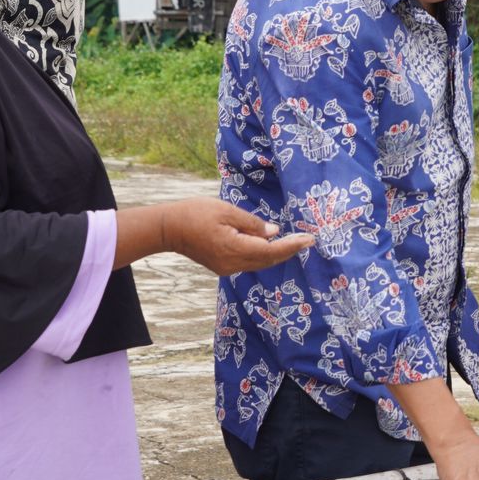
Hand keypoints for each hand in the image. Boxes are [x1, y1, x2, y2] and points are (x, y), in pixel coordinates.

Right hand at [159, 198, 311, 272]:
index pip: (271, 250)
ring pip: (259, 263)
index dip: (292, 245)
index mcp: (235, 248)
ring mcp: (227, 268)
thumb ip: (252, 223)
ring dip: (276, 254)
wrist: (168, 229)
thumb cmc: (195, 213)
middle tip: (307, 241)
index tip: (310, 240)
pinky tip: (270, 246)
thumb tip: (274, 233)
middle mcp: (233, 264)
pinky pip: (248, 262)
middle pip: (268, 260)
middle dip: (289, 251)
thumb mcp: (226, 211)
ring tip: (294, 243)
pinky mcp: (222, 267)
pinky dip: (262, 255)